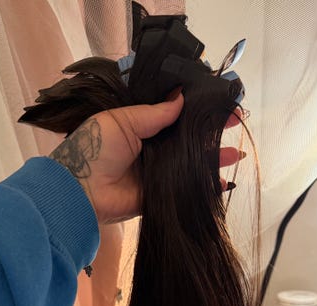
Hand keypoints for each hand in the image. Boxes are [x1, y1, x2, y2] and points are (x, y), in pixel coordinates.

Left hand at [49, 93, 244, 223]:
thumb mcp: (123, 120)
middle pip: (187, 140)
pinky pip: (185, 189)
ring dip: (213, 159)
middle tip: (236, 125)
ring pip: (190, 164)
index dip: (196, 110)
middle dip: (210, 134)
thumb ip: (154, 113)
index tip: (219, 105)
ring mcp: (157, 174)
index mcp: (139, 127)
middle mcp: (151, 149)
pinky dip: (204, 188)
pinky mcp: (160, 196)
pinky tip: (223, 182)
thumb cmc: (95, 148)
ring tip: (235, 154)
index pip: (174, 116)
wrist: (81, 189)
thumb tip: (182, 98)